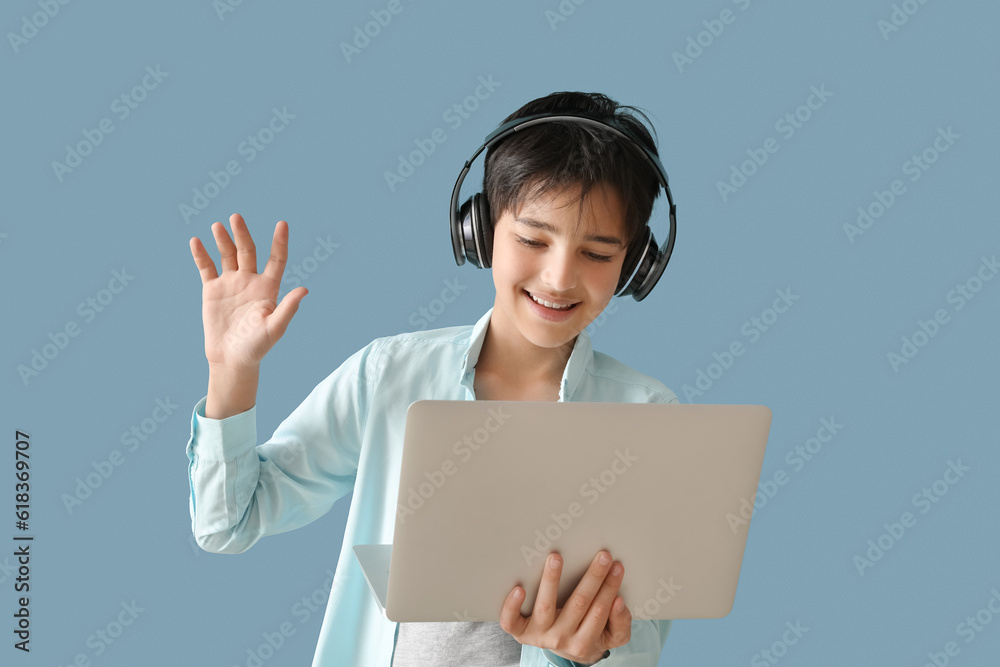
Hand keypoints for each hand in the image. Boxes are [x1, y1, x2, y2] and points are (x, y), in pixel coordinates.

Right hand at [189, 214, 306, 370]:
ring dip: (223, 240)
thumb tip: (304, 290)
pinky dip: (201, 255)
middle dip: (242, 234)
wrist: (231, 359)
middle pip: (248, 251)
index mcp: (269, 288)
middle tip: (236, 218)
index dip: (280, 242)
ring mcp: (231, 283)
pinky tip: (196, 241)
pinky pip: (206, 268)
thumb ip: (288, 309)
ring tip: (219, 226)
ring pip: (227, 255)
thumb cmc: (257, 347)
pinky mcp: (212, 290)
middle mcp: (251, 281)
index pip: (277, 259)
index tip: (282, 223)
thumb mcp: (275, 328)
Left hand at [500, 551, 630, 663]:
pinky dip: (512, 605)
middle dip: (592, 578)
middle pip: (578, 604)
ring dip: (551, 579)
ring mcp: (538, 634)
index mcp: (583, 643)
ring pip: (544, 606)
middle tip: (602, 556)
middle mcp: (560, 638)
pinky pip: (511, 620)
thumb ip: (621, 623)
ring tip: (556, 557)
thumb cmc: (589, 635)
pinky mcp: (519, 630)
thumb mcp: (612, 637)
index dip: (609, 588)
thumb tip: (618, 602)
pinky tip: (519, 588)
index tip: (617, 566)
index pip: (599, 611)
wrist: (565, 651)